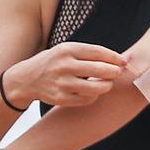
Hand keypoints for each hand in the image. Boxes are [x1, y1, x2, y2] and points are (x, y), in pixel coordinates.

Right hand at [3, 42, 126, 107]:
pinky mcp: (61, 98)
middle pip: (100, 70)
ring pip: (96, 88)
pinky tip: (93, 92)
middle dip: (113, 73)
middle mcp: (64, 65)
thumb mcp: (65, 50)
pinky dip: (94, 96)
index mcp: (67, 50)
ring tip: (107, 84)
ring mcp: (62, 83)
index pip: (98, 52)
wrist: (27, 79)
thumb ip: (87, 53)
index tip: (123, 62)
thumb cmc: (53, 62)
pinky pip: (87, 99)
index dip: (114, 58)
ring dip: (106, 86)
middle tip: (117, 73)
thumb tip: (117, 59)